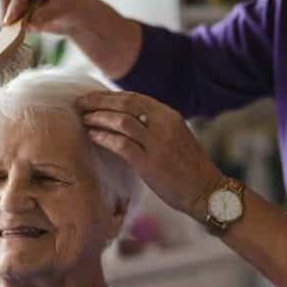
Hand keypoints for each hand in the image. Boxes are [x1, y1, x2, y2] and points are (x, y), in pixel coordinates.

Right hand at [0, 0, 89, 35]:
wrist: (70, 15)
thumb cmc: (69, 9)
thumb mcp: (61, 11)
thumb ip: (44, 15)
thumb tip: (27, 23)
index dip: (15, 4)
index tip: (11, 21)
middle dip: (6, 10)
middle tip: (8, 28)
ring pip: (1, 1)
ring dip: (5, 16)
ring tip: (16, 30)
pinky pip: (2, 9)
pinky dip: (7, 20)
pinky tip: (17, 28)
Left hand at [76, 91, 227, 219]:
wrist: (207, 191)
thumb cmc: (189, 167)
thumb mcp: (175, 136)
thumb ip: (154, 125)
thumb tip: (126, 119)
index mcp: (169, 115)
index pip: (134, 97)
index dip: (109, 95)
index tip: (92, 96)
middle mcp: (163, 124)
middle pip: (125, 104)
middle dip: (98, 101)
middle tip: (79, 103)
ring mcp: (157, 143)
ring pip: (121, 121)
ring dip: (98, 118)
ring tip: (83, 119)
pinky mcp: (150, 163)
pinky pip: (121, 145)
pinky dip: (103, 138)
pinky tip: (92, 137)